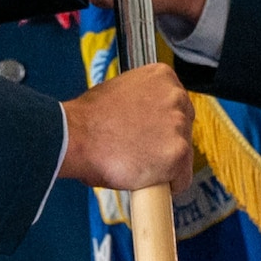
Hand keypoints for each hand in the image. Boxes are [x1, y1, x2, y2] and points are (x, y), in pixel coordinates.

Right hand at [60, 63, 193, 193]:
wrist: (75, 136)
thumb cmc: (89, 118)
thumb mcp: (120, 91)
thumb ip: (142, 101)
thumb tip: (148, 118)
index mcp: (163, 76)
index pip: (177, 104)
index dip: (161, 124)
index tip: (148, 133)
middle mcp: (177, 96)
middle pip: (184, 128)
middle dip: (166, 141)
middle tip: (140, 150)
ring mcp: (179, 125)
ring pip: (183, 154)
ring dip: (164, 163)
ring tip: (136, 164)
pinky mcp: (178, 154)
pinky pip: (182, 179)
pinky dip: (167, 185)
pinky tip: (145, 179)